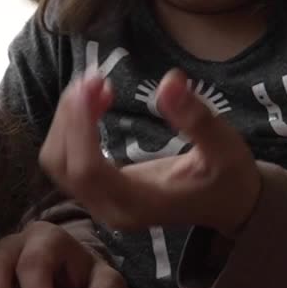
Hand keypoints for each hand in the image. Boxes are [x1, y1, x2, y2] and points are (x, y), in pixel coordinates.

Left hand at [40, 69, 261, 235]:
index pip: (88, 169)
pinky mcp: (99, 192)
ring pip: (58, 162)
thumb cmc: (228, 177)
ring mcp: (102, 204)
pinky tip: (96, 102)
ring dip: (67, 119)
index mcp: (139, 204)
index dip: (80, 125)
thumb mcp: (224, 146)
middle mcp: (111, 209)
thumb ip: (197, 118)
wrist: (229, 206)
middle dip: (69, 116)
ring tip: (97, 86)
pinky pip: (67, 160)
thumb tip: (169, 82)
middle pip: (62, 164)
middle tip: (95, 78)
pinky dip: (72, 128)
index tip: (92, 85)